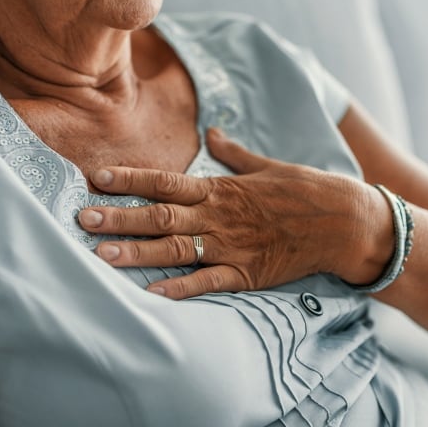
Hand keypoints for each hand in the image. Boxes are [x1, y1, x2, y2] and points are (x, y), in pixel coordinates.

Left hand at [79, 129, 391, 298]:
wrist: (343, 222)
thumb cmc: (305, 190)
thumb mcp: (267, 165)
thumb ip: (234, 153)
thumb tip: (213, 132)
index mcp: (220, 188)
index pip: (165, 181)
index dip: (130, 179)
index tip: (97, 178)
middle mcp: (219, 216)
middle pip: (160, 216)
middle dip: (120, 217)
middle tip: (83, 220)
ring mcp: (231, 247)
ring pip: (176, 250)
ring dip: (138, 253)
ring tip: (102, 256)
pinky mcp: (246, 274)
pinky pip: (208, 284)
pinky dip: (180, 290)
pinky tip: (150, 295)